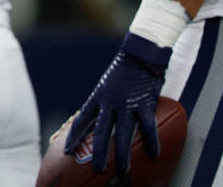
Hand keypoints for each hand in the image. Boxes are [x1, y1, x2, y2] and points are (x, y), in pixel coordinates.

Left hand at [64, 32, 170, 174]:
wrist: (140, 53)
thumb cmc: (123, 70)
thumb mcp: (107, 86)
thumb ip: (103, 102)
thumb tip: (97, 119)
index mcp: (98, 97)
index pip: (82, 120)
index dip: (74, 136)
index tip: (67, 150)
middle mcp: (110, 103)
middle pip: (101, 132)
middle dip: (98, 152)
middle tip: (97, 169)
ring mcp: (127, 104)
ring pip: (123, 133)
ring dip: (123, 153)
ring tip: (124, 169)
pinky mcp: (144, 103)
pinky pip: (148, 126)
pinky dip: (151, 141)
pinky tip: (154, 155)